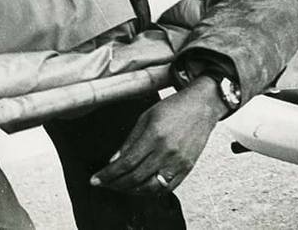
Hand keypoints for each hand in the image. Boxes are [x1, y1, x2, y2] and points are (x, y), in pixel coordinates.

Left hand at [90, 75, 229, 193]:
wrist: (202, 106)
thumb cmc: (173, 108)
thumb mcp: (146, 117)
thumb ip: (130, 140)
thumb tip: (114, 160)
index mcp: (154, 135)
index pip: (126, 163)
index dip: (108, 174)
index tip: (96, 180)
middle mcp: (167, 151)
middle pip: (135, 178)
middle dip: (115, 185)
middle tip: (104, 184)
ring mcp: (178, 162)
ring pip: (150, 188)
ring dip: (131, 191)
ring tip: (119, 187)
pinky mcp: (186, 168)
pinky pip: (166, 188)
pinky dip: (149, 192)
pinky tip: (139, 188)